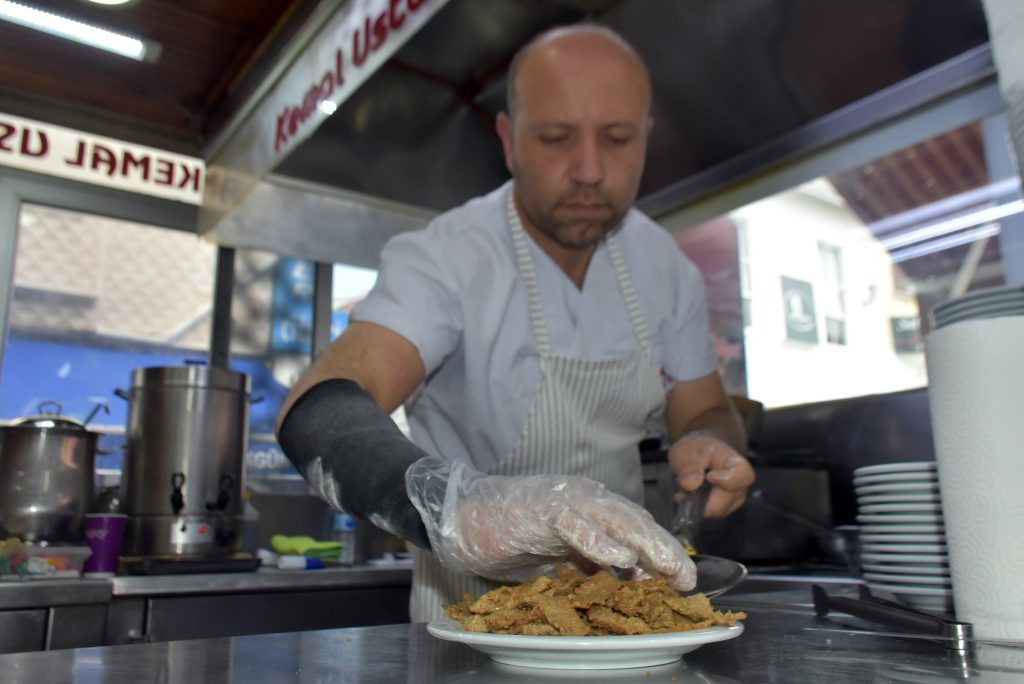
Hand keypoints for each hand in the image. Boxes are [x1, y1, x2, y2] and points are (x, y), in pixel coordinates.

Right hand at [406, 460, 696, 590]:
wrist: (463, 516)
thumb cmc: (511, 532)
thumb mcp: (562, 551)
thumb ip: (593, 558)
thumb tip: (629, 575)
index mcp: (592, 507)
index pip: (637, 526)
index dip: (663, 550)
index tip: (686, 578)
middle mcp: (585, 497)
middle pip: (634, 520)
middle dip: (664, 548)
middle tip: (688, 576)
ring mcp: (563, 500)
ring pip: (614, 518)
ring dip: (643, 543)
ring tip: (667, 567)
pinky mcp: (540, 508)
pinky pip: (574, 523)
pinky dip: (598, 540)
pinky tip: (618, 558)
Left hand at [668, 433, 754, 517]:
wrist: (701, 455)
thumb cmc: (696, 450)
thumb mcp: (684, 451)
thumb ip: (687, 465)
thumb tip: (690, 485)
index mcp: (737, 464)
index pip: (742, 477)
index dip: (723, 481)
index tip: (708, 476)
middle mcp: (741, 485)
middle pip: (722, 504)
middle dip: (699, 497)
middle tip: (685, 484)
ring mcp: (735, 500)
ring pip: (714, 512)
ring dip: (697, 502)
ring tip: (688, 487)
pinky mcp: (726, 509)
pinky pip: (711, 514)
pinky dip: (698, 506)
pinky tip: (692, 494)